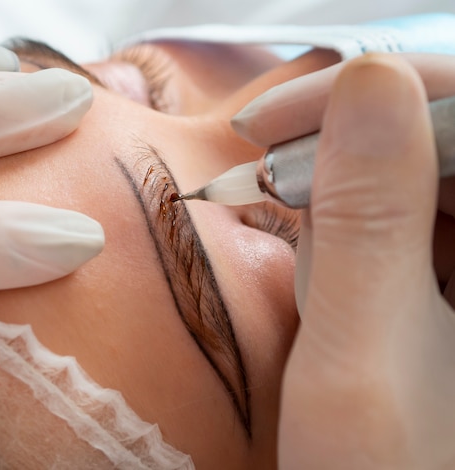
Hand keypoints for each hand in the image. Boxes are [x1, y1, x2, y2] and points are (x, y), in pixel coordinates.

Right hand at [236, 54, 454, 466]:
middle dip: (346, 145)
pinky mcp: (450, 290)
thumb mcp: (361, 354)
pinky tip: (322, 272)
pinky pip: (406, 224)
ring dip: (341, 192)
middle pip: (443, 141)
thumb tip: (368, 82)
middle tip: (266, 173)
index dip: (375, 93)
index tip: (270, 121)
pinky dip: (350, 230)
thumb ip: (368, 220)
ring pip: (416, 180)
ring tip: (295, 245)